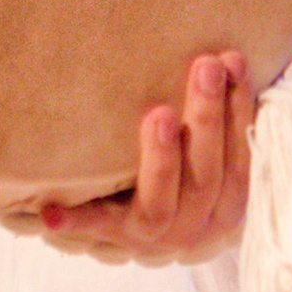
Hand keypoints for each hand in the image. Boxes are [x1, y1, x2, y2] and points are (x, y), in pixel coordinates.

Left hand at [37, 51, 252, 263]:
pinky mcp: (112, 237)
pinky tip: (51, 212)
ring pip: (162, 204)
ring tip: (159, 114)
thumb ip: (216, 118)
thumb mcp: (203, 150)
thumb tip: (230, 55)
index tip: (233, 62)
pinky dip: (74, 220)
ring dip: (163, 158)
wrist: (126, 221)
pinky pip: (94, 228)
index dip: (241, 112)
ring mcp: (153, 237)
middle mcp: (195, 227)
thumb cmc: (174, 169)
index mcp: (224, 206)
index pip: (241, 160)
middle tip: (205, 66)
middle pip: (206, 177)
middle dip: (209, 118)